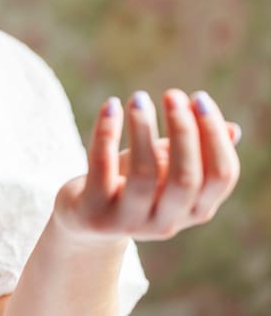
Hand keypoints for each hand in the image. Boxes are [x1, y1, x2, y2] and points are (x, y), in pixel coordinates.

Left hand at [54, 89, 239, 242]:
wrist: (84, 220)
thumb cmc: (129, 187)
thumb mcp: (163, 170)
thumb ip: (194, 153)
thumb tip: (234, 130)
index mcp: (194, 211)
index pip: (221, 176)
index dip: (214, 135)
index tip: (199, 98)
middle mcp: (166, 223)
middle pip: (186, 178)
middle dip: (183, 129)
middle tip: (172, 94)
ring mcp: (128, 222)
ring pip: (144, 173)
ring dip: (143, 127)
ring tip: (138, 97)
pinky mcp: (94, 213)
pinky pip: (103, 166)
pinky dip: (107, 131)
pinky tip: (111, 105)